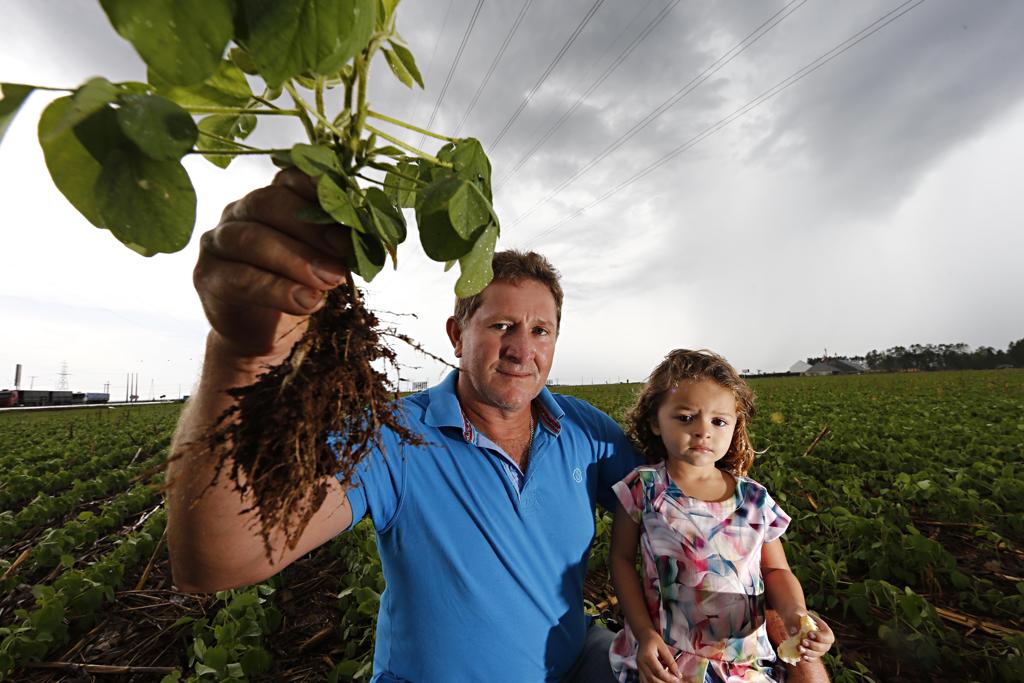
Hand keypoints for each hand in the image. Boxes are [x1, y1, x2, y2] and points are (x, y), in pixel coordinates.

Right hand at [193, 167, 352, 361]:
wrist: (264, 335)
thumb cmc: (298, 287)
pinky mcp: (208, 276)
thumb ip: (339, 243)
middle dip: (311, 228)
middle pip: (268, 203)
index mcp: (271, 199)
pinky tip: (306, 302)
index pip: (289, 177)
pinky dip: (276, 290)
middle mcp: (240, 212)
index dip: (320, 190)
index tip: (350, 211)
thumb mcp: (325, 261)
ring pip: (251, 238)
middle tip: (345, 253)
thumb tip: (370, 235)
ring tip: (330, 281)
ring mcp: (218, 241)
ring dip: (296, 260)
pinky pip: (239, 278)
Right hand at [635, 632, 679, 682]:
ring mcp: (638, 667)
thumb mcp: (664, 647)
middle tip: (674, 681)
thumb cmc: (654, 640)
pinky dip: (652, 682)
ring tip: (668, 681)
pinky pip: (644, 680)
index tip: (677, 678)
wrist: (643, 636)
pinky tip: (660, 680)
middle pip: (652, 679)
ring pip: (647, 681)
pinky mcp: (639, 670)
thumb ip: (670, 661)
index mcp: (647, 656)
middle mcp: (641, 663)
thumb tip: (678, 674)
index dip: (669, 677)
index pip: (658, 671)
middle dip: (665, 682)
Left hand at [784, 611, 833, 662]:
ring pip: (819, 654)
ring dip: (809, 653)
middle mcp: (823, 639)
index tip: (809, 634)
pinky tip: (802, 656)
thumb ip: (795, 620)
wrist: (791, 619)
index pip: (828, 637)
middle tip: (802, 641)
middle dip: (814, 646)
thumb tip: (795, 631)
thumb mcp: (795, 613)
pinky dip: (808, 658)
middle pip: (825, 647)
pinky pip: (813, 658)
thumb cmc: (795, 614)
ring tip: (799, 648)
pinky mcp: (810, 652)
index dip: (821, 637)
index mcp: (823, 628)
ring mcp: (817, 647)